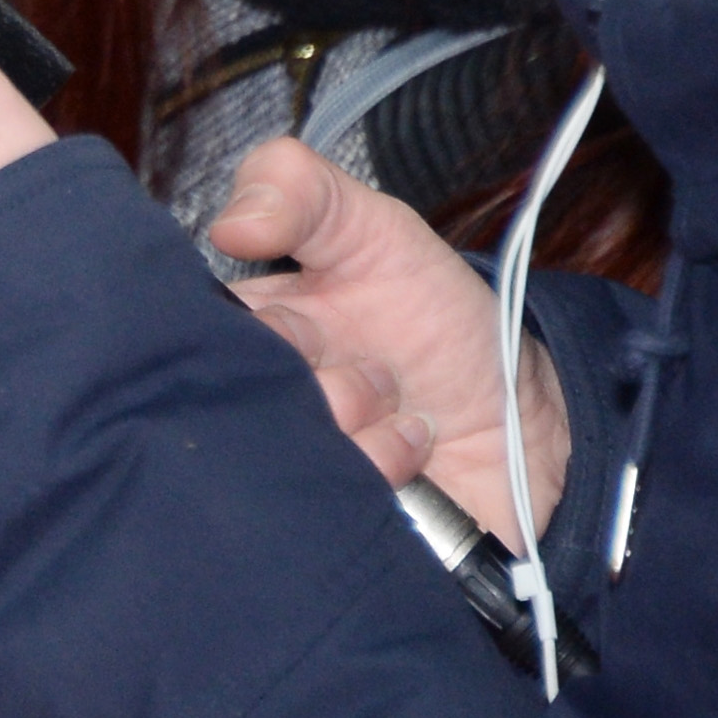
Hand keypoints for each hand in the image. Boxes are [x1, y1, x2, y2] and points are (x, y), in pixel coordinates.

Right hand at [207, 138, 566, 544]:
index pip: (196, 337)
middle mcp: (247, 405)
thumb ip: (300, 189)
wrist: (521, 417)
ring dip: (366, 429)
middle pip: (238, 406)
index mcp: (238, 335)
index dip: (265, 331)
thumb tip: (228, 224)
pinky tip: (414, 457)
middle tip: (379, 370)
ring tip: (405, 416)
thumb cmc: (435, 321)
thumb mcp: (373, 228)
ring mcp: (282, 471)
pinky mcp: (319, 528)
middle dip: (327, 381)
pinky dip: (384, 476)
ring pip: (287, 457)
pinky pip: (325, 513)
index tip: (310, 323)